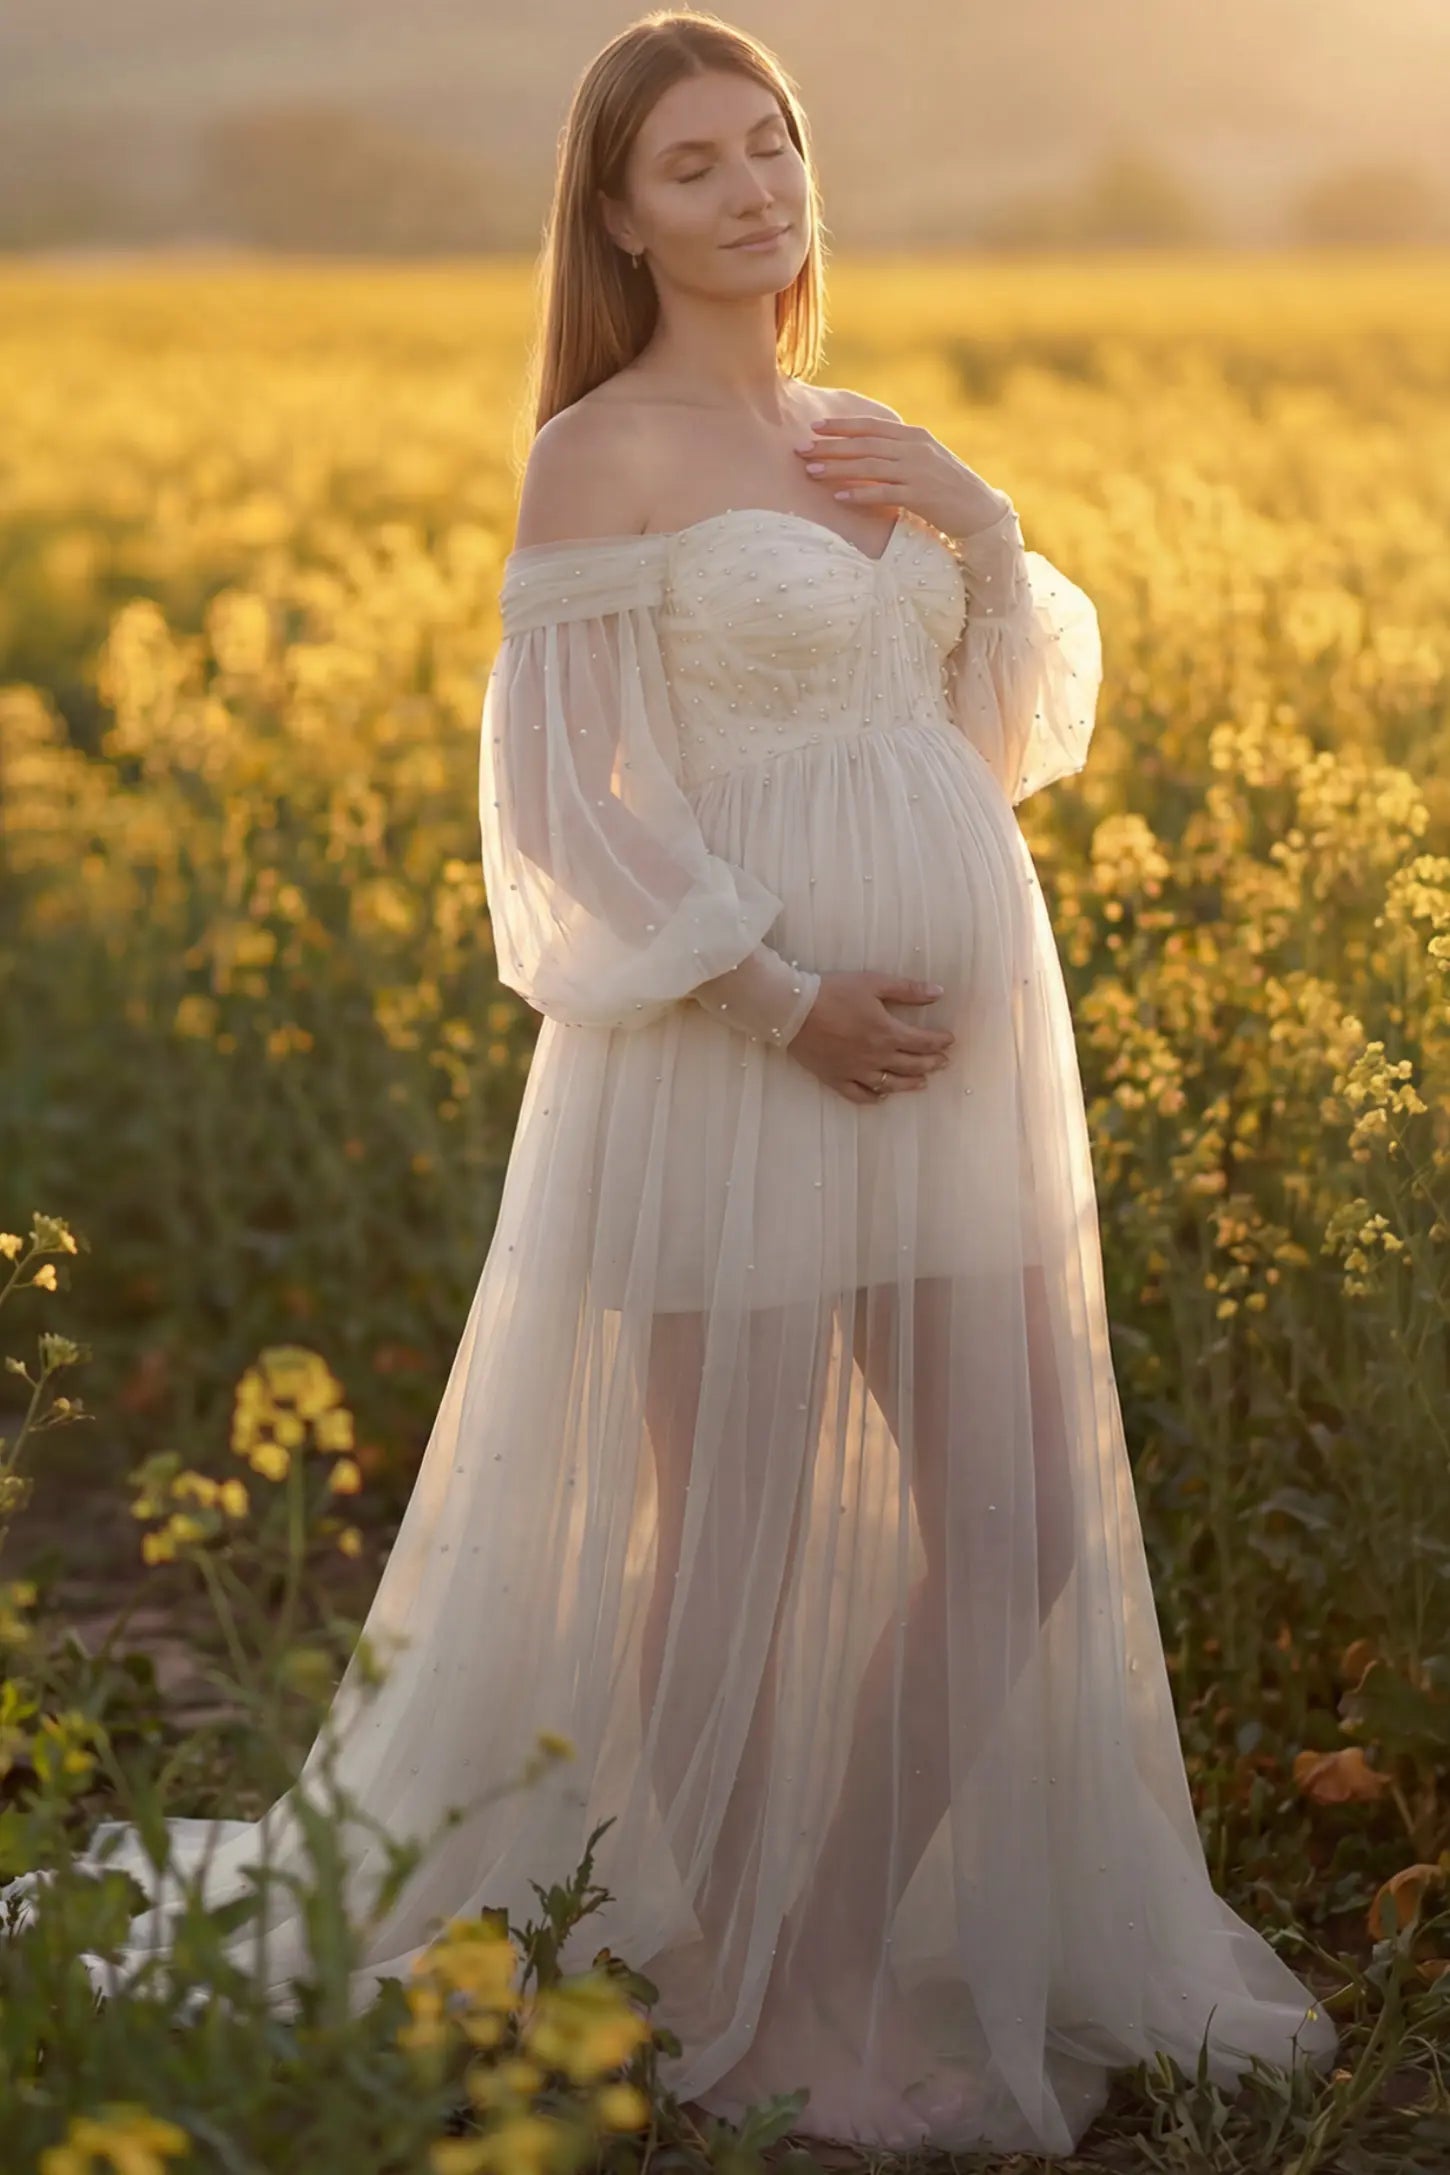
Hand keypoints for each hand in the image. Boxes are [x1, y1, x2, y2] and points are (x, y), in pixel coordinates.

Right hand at [788, 972, 955, 1104]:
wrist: (794, 1010)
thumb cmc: (834, 992)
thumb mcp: (873, 983)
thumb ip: (907, 990)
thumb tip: (939, 993)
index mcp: (887, 1033)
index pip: (923, 1042)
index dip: (940, 1041)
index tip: (950, 1040)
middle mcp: (876, 1057)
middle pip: (911, 1065)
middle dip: (931, 1063)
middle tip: (943, 1062)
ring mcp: (856, 1071)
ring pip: (890, 1084)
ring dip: (910, 1083)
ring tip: (922, 1083)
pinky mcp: (836, 1079)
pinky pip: (859, 1095)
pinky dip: (873, 1097)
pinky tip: (881, 1096)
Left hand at [794, 413, 1011, 540]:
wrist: (979, 509)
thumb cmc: (947, 488)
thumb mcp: (924, 461)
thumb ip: (898, 452)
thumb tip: (866, 450)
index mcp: (914, 436)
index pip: (871, 426)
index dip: (841, 426)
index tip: (815, 427)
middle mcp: (915, 449)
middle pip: (864, 444)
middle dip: (830, 447)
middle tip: (801, 450)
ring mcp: (918, 471)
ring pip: (869, 466)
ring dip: (837, 469)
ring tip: (811, 473)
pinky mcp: (921, 496)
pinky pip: (883, 493)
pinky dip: (859, 494)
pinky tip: (839, 498)